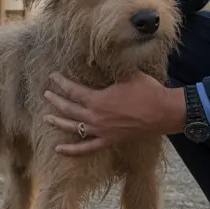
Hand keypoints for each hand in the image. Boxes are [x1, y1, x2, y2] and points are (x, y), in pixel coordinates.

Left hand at [42, 71, 185, 156]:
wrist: (163, 112)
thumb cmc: (147, 91)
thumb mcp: (127, 74)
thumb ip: (111, 68)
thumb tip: (100, 58)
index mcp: (98, 99)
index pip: (73, 90)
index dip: (61, 83)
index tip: (53, 77)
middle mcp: (95, 117)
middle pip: (69, 109)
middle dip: (56, 100)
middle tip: (46, 94)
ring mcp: (101, 131)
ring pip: (73, 127)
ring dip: (58, 122)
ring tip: (46, 117)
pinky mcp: (109, 140)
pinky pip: (86, 148)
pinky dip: (72, 150)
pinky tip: (59, 149)